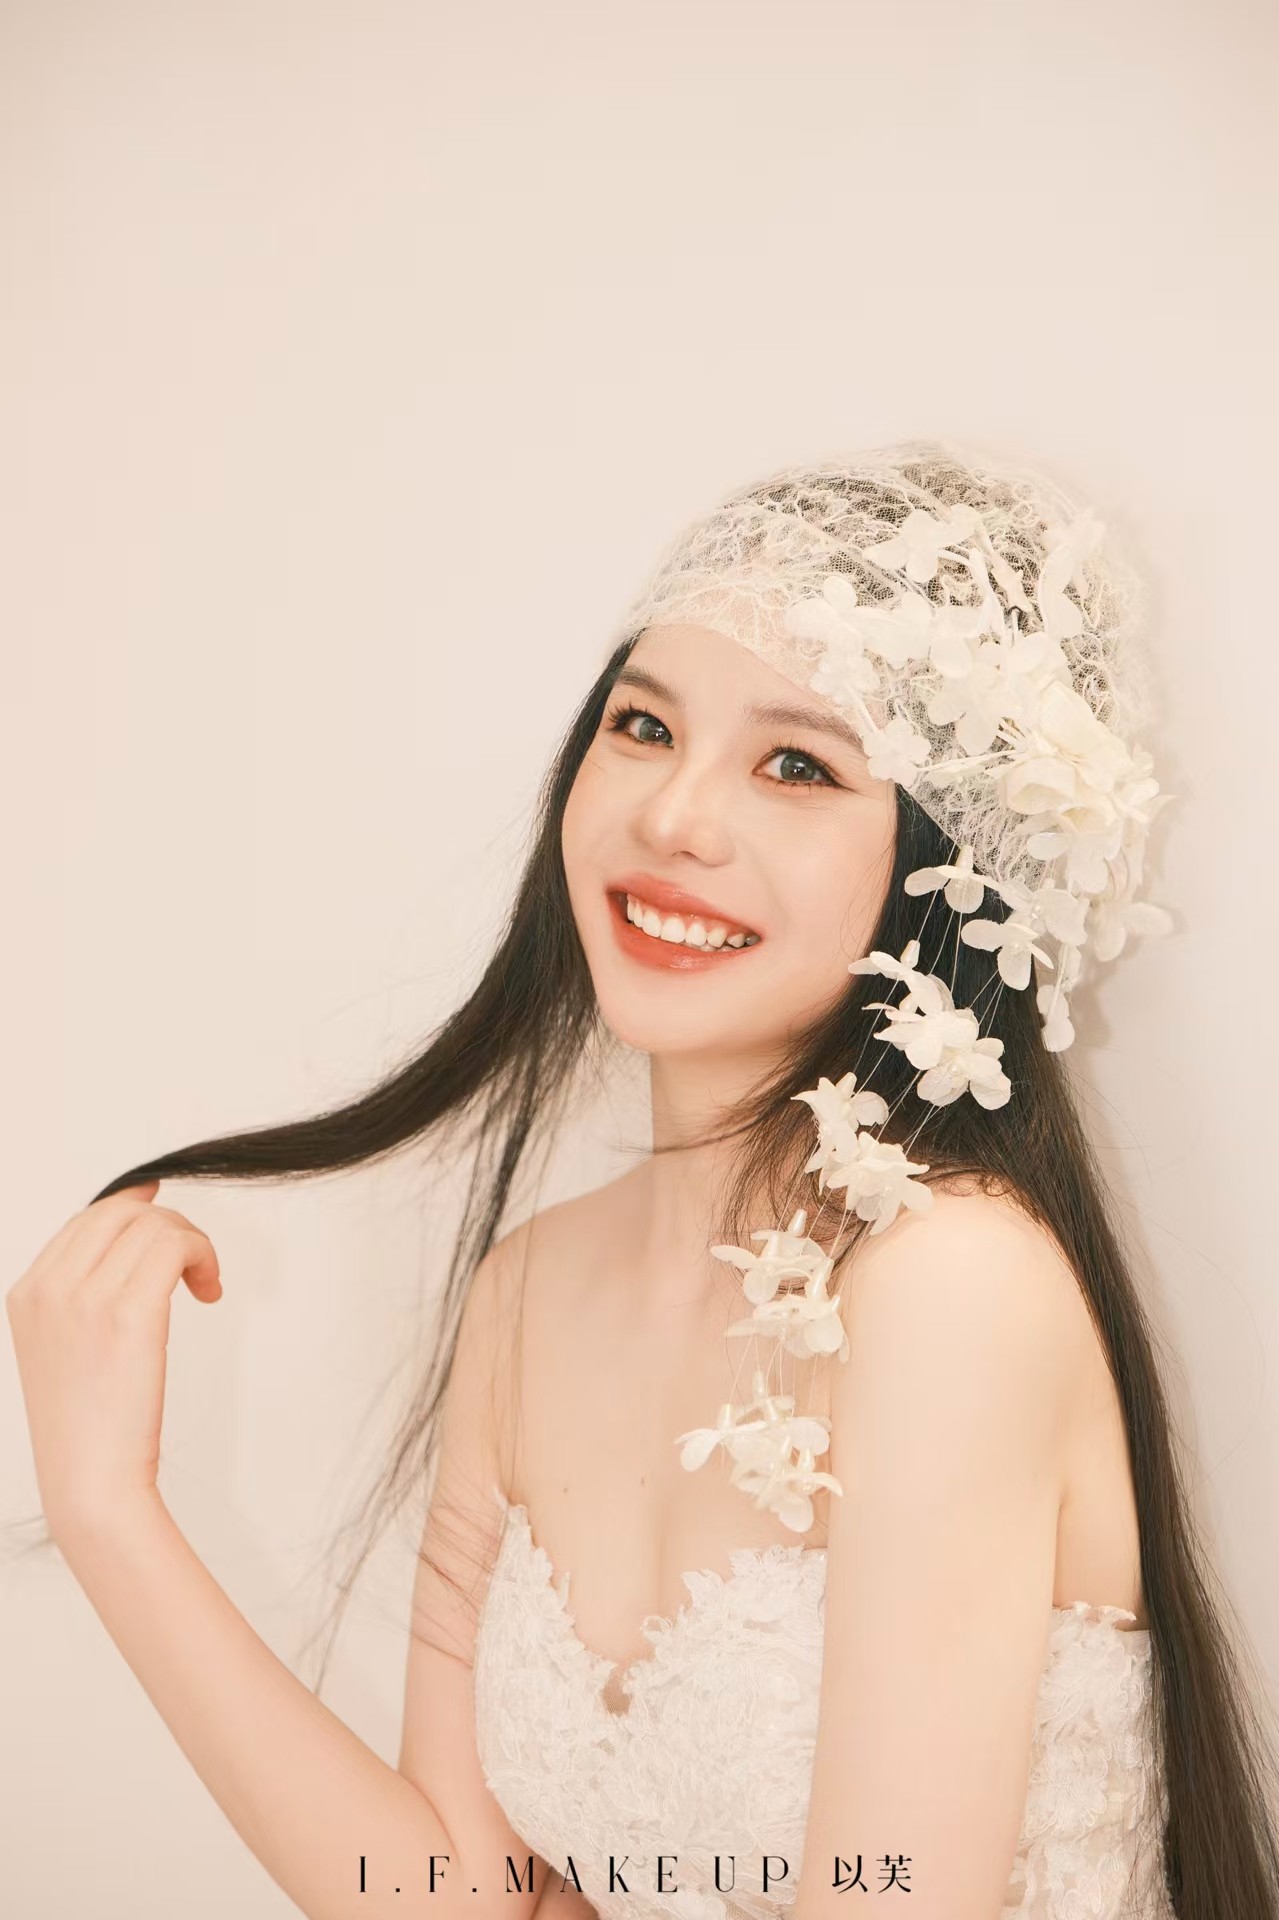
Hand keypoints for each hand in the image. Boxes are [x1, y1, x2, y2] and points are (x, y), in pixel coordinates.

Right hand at [5, 1181, 222, 1542]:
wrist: (90, 1481)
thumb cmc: (89, 1424)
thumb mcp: (66, 1347)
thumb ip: (84, 1292)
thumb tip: (134, 1232)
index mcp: (28, 1292)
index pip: (86, 1219)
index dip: (135, 1210)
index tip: (167, 1220)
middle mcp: (50, 1287)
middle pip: (121, 1211)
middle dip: (168, 1225)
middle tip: (192, 1265)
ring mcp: (84, 1296)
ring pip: (154, 1223)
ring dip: (193, 1243)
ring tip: (204, 1284)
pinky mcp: (128, 1311)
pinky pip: (175, 1245)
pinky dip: (202, 1255)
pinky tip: (209, 1289)